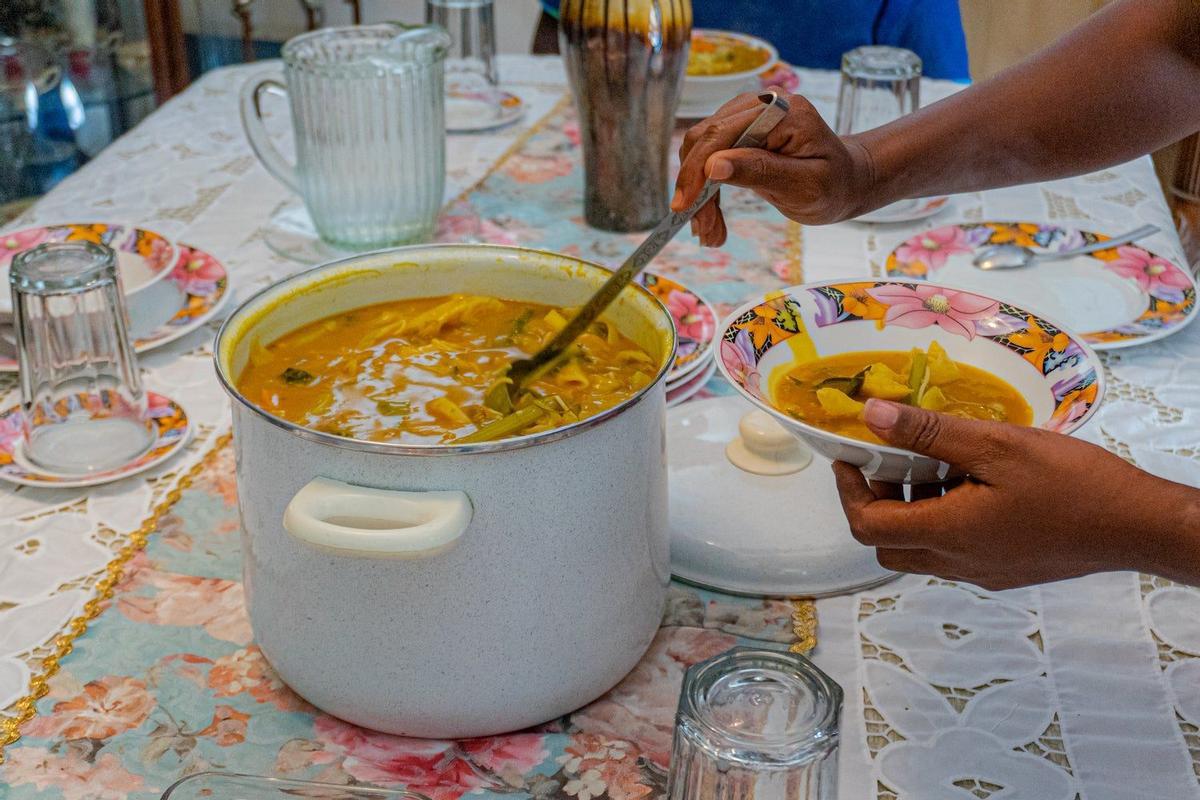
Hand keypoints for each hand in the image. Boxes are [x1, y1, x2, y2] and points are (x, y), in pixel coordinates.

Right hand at [671, 90, 876, 245]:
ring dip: (698, 195)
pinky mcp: (739, 133)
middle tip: (702, 231)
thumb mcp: (804, 185)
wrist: (844, 182)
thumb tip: (714, 166)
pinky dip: (706, 192)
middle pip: (705, 140)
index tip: (684, 207)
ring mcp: (747, 116)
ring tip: (709, 232)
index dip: (697, 171)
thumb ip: (760, 171)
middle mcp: (759, 105)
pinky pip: (710, 158)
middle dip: (695, 188)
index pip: (722, 134)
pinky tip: (710, 219)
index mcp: (780, 111)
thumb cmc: (833, 185)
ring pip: (701, 152)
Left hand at [832, 399, 1199, 589]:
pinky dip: (942, 520)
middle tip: (889, 460)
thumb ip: (928, 433)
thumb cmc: (1072, 482)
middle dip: (875, 501)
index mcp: (949, 534)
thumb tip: (871, 416)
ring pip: (919, 550)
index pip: (868, 526)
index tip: (850, 456)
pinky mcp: (1003, 571)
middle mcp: (958, 563)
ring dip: (910, 510)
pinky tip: (969, 485)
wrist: (1137, 525)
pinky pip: (952, 552)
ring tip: (934, 465)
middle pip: (887, 544)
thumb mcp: (995, 445)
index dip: (848, 491)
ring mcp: (982, 572)